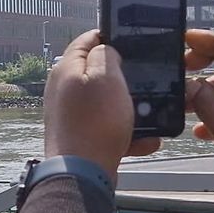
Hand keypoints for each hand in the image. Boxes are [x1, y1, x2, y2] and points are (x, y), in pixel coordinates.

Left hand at [44, 29, 159, 180]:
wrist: (82, 175)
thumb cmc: (95, 124)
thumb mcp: (107, 77)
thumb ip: (106, 55)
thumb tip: (105, 50)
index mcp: (66, 68)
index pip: (87, 39)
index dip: (111, 37)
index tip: (132, 42)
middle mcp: (64, 89)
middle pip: (98, 72)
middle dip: (124, 78)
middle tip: (144, 82)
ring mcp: (70, 113)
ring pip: (106, 102)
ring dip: (130, 109)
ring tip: (150, 118)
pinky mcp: (79, 135)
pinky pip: (107, 127)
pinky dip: (126, 132)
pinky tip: (144, 141)